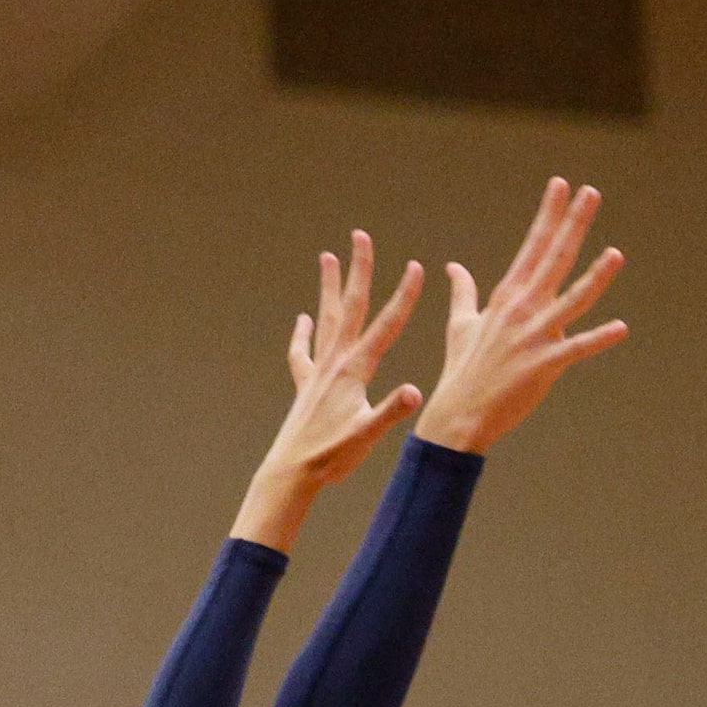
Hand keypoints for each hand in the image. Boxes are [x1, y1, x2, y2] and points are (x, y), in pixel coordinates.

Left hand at [232, 231, 425, 548]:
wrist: (291, 471)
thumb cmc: (332, 456)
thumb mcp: (367, 435)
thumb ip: (390, 411)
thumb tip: (415, 391)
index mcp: (354, 370)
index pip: (385, 326)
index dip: (403, 296)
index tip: (415, 267)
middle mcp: (333, 363)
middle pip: (351, 307)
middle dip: (360, 270)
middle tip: (361, 236)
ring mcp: (317, 371)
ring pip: (327, 318)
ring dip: (331, 288)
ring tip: (329, 257)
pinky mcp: (305, 385)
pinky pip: (303, 351)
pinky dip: (303, 333)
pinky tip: (305, 319)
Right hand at [414, 177, 628, 454]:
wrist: (458, 413)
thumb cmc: (463, 369)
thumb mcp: (460, 324)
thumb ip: (463, 292)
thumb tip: (452, 266)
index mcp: (507, 296)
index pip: (533, 246)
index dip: (549, 215)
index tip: (561, 185)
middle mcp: (522, 309)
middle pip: (554, 259)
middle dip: (572, 224)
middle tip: (591, 192)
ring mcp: (533, 336)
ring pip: (571, 300)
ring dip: (595, 277)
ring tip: (617, 253)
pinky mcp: (543, 365)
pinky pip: (576, 349)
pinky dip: (598, 339)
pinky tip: (622, 328)